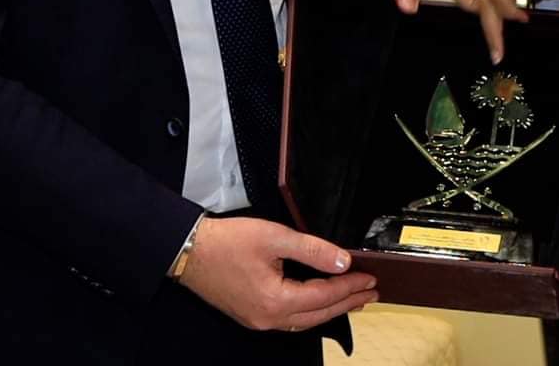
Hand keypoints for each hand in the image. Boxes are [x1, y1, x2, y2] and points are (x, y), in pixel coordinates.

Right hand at [177, 216, 378, 331]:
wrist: (188, 250)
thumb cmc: (227, 242)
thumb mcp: (275, 237)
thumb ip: (313, 250)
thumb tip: (343, 262)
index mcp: (276, 300)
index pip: (324, 296)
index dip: (350, 286)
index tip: (370, 278)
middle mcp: (268, 318)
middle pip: (318, 314)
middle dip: (347, 302)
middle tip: (371, 292)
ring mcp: (258, 320)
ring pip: (304, 320)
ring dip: (331, 309)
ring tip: (353, 299)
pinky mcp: (251, 314)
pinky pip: (289, 319)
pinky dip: (310, 311)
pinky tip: (319, 303)